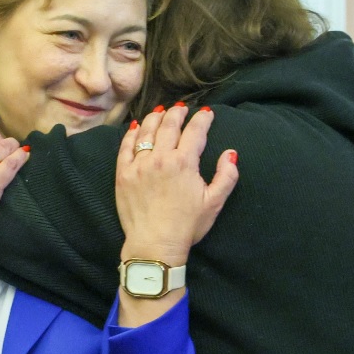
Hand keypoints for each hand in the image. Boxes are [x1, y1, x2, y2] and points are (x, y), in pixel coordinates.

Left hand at [115, 104, 237, 323]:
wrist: (154, 245)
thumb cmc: (186, 226)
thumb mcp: (214, 203)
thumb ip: (226, 176)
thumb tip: (230, 153)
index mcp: (184, 163)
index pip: (195, 131)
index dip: (202, 119)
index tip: (207, 113)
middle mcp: (160, 158)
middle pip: (169, 125)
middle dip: (178, 113)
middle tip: (182, 108)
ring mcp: (139, 164)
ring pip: (146, 131)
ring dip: (155, 118)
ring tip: (161, 112)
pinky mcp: (123, 173)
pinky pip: (125, 146)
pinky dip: (132, 134)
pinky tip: (136, 127)